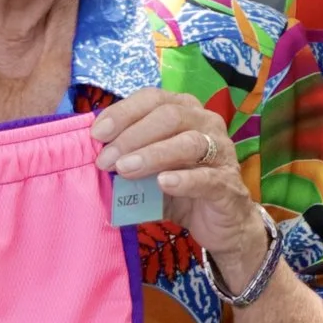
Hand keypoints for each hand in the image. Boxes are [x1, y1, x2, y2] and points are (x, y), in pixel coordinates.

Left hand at [89, 88, 269, 278]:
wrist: (220, 223)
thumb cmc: (181, 188)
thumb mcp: (150, 169)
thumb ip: (129, 157)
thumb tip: (95, 154)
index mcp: (186, 112)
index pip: (153, 99)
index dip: (123, 112)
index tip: (97, 134)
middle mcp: (207, 124)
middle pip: (170, 116)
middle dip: (132, 136)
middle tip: (106, 160)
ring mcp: (222, 153)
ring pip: (189, 142)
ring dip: (152, 154)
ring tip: (125, 169)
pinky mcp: (227, 185)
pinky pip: (207, 178)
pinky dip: (183, 179)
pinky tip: (163, 183)